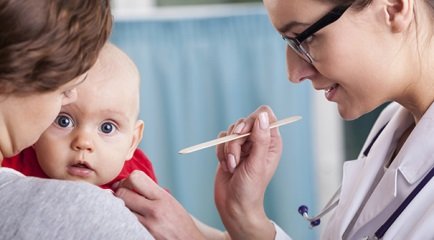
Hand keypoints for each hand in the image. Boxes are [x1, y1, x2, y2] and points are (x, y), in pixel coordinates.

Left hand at [114, 170, 204, 239]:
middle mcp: (154, 210)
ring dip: (121, 209)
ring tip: (130, 210)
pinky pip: (125, 224)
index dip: (127, 181)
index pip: (135, 178)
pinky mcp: (140, 236)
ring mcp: (147, 225)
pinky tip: (131, 222)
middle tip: (124, 198)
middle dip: (120, 194)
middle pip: (122, 193)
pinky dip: (125, 221)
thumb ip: (152, 193)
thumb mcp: (170, 202)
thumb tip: (129, 184)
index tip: (127, 186)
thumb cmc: (180, 224)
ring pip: (121, 210)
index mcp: (163, 197)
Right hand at [214, 105, 281, 239]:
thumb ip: (260, 139)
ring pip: (231, 131)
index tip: (243, 133)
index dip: (253, 119)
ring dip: (228, 150)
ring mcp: (243, 145)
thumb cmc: (250, 189)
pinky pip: (221, 139)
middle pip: (244, 121)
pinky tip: (227, 166)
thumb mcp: (257, 164)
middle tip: (236, 158)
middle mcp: (258, 140)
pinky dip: (220, 153)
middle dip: (236, 140)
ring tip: (233, 167)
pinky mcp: (229, 149)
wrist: (233, 205)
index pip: (265, 115)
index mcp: (271, 142)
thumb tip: (262, 116)